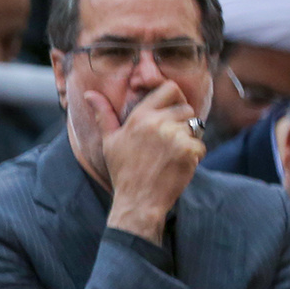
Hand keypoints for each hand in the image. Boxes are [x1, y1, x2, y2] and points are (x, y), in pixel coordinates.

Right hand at [81, 83, 203, 242]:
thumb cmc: (123, 170)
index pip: (169, 88)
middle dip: (182, 121)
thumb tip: (89, 93)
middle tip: (168, 140)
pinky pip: (200, 144)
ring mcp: (175, 137)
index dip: (174, 97)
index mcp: (139, 117)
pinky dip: (193, 155)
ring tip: (170, 154)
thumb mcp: (109, 141)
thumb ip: (104, 114)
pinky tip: (177, 165)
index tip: (170, 109)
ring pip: (195, 126)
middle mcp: (158, 123)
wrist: (138, 200)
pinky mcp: (188, 151)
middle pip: (186, 108)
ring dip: (188, 138)